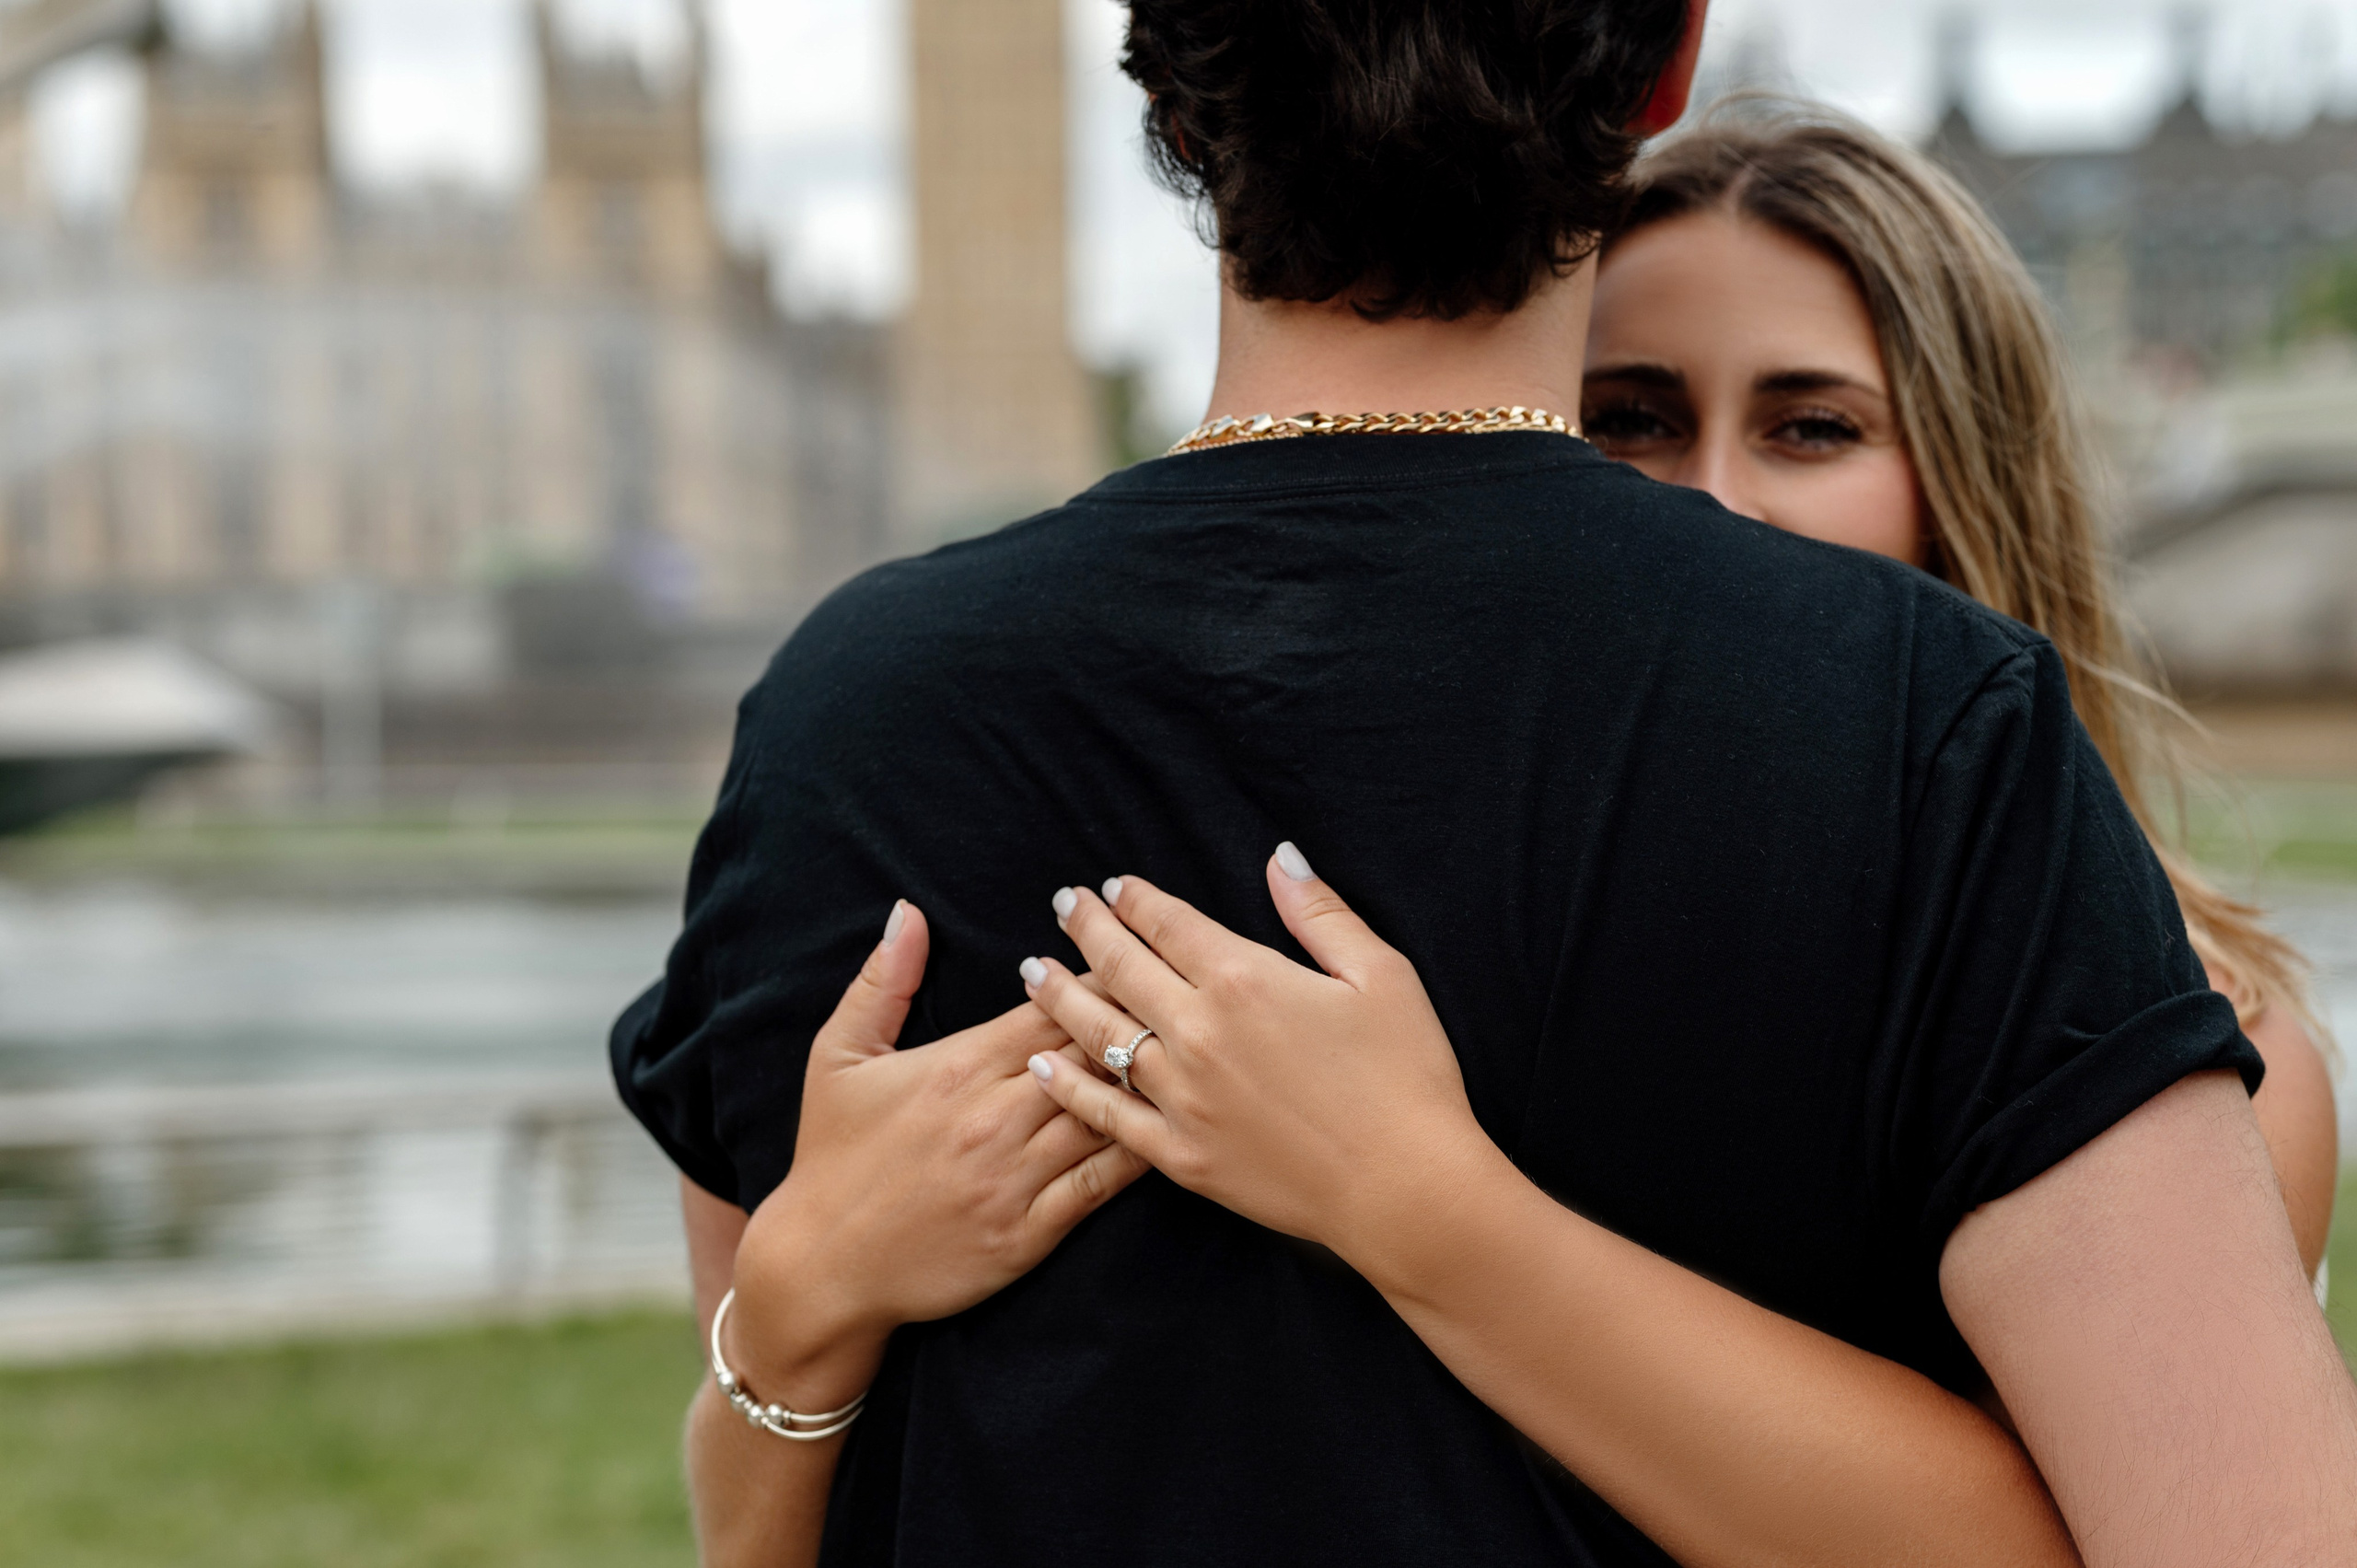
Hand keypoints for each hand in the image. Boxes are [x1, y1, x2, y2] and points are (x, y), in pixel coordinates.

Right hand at [727, 901, 1147, 1409]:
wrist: (822, 1267)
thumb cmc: (832, 1155)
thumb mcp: (838, 1058)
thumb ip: (880, 983)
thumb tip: (906, 913)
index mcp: (957, 1068)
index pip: (1049, 1008)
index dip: (1097, 980)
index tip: (1135, 955)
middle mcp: (993, 1117)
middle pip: (1089, 1054)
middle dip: (1138, 1023)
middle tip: (1187, 996)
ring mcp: (1014, 1177)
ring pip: (1104, 1114)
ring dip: (1148, 1084)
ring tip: (1195, 1055)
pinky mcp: (1028, 1233)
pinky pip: (1100, 1184)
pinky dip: (1140, 1154)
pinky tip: (1176, 1131)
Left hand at [1019, 846, 1497, 1271]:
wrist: (1404, 1188)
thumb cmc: (1405, 1076)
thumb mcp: (1381, 975)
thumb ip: (1320, 913)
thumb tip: (1279, 857)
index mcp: (1245, 980)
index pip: (1169, 924)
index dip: (1135, 900)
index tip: (1112, 885)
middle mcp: (1199, 1033)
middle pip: (1122, 967)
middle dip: (1087, 929)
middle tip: (1064, 904)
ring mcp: (1183, 1097)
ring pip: (1101, 1034)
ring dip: (1061, 996)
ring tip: (1033, 970)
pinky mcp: (1180, 1154)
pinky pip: (1108, 1115)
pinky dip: (1070, 1086)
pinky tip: (1042, 1064)